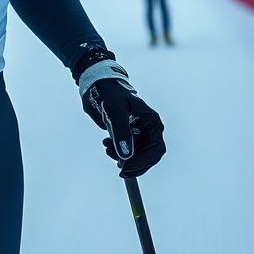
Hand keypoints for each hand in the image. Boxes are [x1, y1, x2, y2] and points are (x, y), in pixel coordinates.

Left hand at [75, 56, 165, 177]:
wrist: (97, 85)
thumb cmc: (109, 93)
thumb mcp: (114, 111)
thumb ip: (121, 132)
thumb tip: (126, 156)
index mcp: (152, 121)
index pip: (156, 149)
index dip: (143, 162)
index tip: (126, 168)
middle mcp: (149, 128)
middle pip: (149, 156)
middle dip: (134, 164)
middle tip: (118, 168)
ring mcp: (139, 133)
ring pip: (137, 156)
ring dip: (123, 159)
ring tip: (106, 148)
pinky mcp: (128, 135)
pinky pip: (127, 152)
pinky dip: (117, 153)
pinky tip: (106, 144)